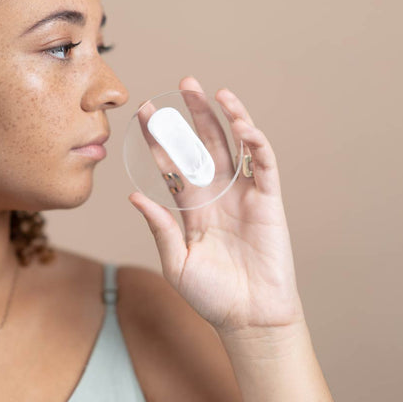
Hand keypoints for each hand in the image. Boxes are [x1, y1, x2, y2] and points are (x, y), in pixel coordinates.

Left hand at [128, 76, 303, 333]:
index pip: (174, 163)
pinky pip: (263, 164)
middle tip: (183, 84)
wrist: (249, 317)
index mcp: (193, 207)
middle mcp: (217, 193)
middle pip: (204, 144)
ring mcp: (243, 194)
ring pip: (234, 146)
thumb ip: (161, 227)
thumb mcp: (177, 262)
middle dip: (194, 115)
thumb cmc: (212, 295)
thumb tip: (134, 196)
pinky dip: (254, 142)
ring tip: (212, 91)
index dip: (161, 139)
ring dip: (225, 118)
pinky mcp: (268, 200)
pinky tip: (240, 123)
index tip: (145, 114)